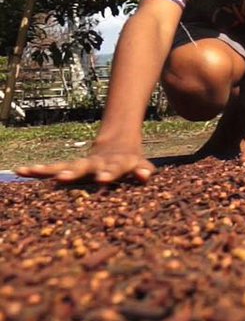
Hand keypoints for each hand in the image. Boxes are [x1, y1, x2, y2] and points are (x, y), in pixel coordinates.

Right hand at [16, 143, 154, 183]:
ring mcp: (83, 164)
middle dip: (74, 172)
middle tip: (62, 178)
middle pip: (85, 167)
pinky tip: (22, 171)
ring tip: (32, 172)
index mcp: (117, 162)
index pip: (114, 168)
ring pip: (66, 166)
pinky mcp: (71, 166)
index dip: (108, 173)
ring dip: (52, 170)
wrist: (118, 141)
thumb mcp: (142, 163)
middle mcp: (97, 162)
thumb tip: (145, 176)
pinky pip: (53, 169)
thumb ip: (144, 170)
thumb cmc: (131, 160)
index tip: (103, 179)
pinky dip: (39, 170)